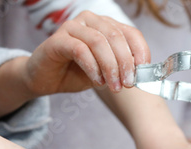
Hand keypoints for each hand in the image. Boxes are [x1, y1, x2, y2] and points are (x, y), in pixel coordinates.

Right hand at [25, 10, 149, 94]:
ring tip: (114, 87)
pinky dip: (93, 67)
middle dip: (125, 63)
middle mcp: (90, 20)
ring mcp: (72, 27)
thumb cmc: (77, 73)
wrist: (46, 79)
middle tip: (128, 84)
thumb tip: (141, 74)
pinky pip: (80, 50)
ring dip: (110, 67)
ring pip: (99, 42)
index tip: (144, 72)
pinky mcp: (57, 39)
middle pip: (116, 37)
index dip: (141, 52)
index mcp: (106, 25)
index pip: (131, 33)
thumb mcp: (106, 72)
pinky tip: (97, 81)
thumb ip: (121, 69)